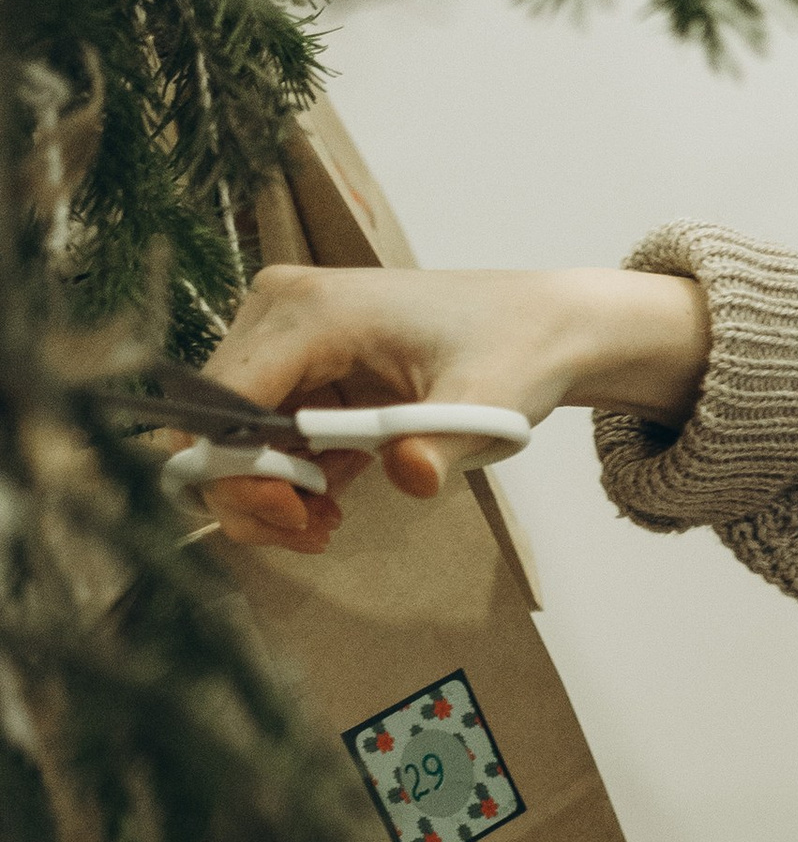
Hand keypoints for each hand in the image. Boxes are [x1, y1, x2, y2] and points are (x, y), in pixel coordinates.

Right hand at [184, 263, 709, 552]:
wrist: (541, 326)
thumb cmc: (513, 351)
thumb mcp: (486, 405)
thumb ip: (440, 445)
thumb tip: (410, 474)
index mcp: (309, 312)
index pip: (221, 403)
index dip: (237, 474)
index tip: (295, 518)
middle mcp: (278, 312)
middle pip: (212, 421)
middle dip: (251, 492)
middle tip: (316, 529)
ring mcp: (283, 334)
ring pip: (231, 433)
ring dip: (269, 492)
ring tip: (329, 521)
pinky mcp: (298, 362)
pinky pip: (262, 432)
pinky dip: (287, 476)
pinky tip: (335, 494)